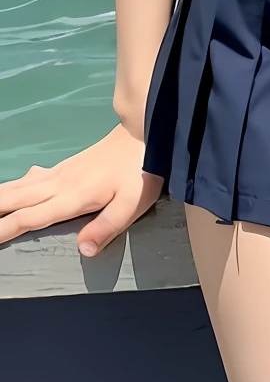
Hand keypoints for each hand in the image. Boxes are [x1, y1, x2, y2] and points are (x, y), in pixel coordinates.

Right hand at [0, 122, 163, 256]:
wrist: (143, 130)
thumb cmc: (141, 170)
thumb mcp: (132, 202)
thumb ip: (107, 227)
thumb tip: (82, 251)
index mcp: (71, 197)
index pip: (30, 217)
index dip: (5, 230)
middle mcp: (59, 184)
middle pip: (17, 199)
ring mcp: (61, 173)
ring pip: (20, 187)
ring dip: (1, 196)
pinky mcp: (66, 166)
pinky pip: (31, 178)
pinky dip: (13, 186)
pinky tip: (12, 188)